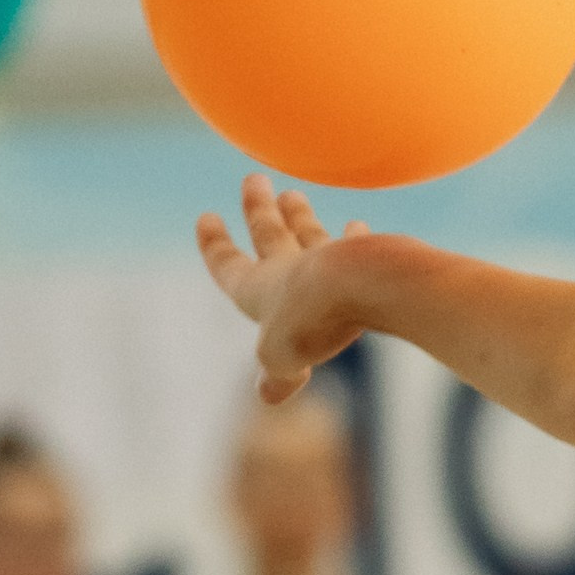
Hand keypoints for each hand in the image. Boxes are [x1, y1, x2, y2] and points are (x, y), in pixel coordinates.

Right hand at [196, 177, 365, 403]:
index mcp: (257, 289)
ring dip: (299, 215)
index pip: (228, 265)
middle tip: (254, 180)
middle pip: (269, 234)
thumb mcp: (283, 358)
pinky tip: (358, 225)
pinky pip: (356, 245)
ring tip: (292, 194)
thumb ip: (277, 375)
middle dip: (258, 209)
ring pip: (309, 233)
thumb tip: (269, 395)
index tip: (207, 218)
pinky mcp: (366, 259)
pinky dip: (354, 236)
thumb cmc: (313, 320)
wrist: (367, 285)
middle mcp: (290, 268)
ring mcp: (329, 260)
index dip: (215, 246)